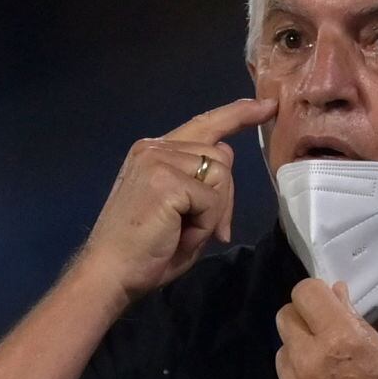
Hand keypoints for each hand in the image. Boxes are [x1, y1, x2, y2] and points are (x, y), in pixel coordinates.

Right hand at [80, 97, 277, 300]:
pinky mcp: (166, 180)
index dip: (238, 114)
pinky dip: (205, 224)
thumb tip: (226, 157)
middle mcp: (155, 147)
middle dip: (224, 197)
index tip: (267, 105)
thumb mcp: (181, 209)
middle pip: (222, 156)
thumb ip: (202, 180)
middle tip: (202, 231)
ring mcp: (159, 160)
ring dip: (213, 213)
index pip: (204, 124)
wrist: (110, 273)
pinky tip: (179, 235)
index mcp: (155, 151)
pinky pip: (213, 199)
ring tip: (183, 233)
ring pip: (222, 176)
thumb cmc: (144, 251)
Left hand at [273, 280, 377, 378]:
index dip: (315, 294)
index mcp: (340, 338)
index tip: (324, 304)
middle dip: (303, 320)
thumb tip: (336, 293)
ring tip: (326, 376)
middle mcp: (308, 359)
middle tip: (322, 335)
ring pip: (282, 352)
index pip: (304, 292)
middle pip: (284, 316)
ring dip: (299, 355)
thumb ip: (356, 321)